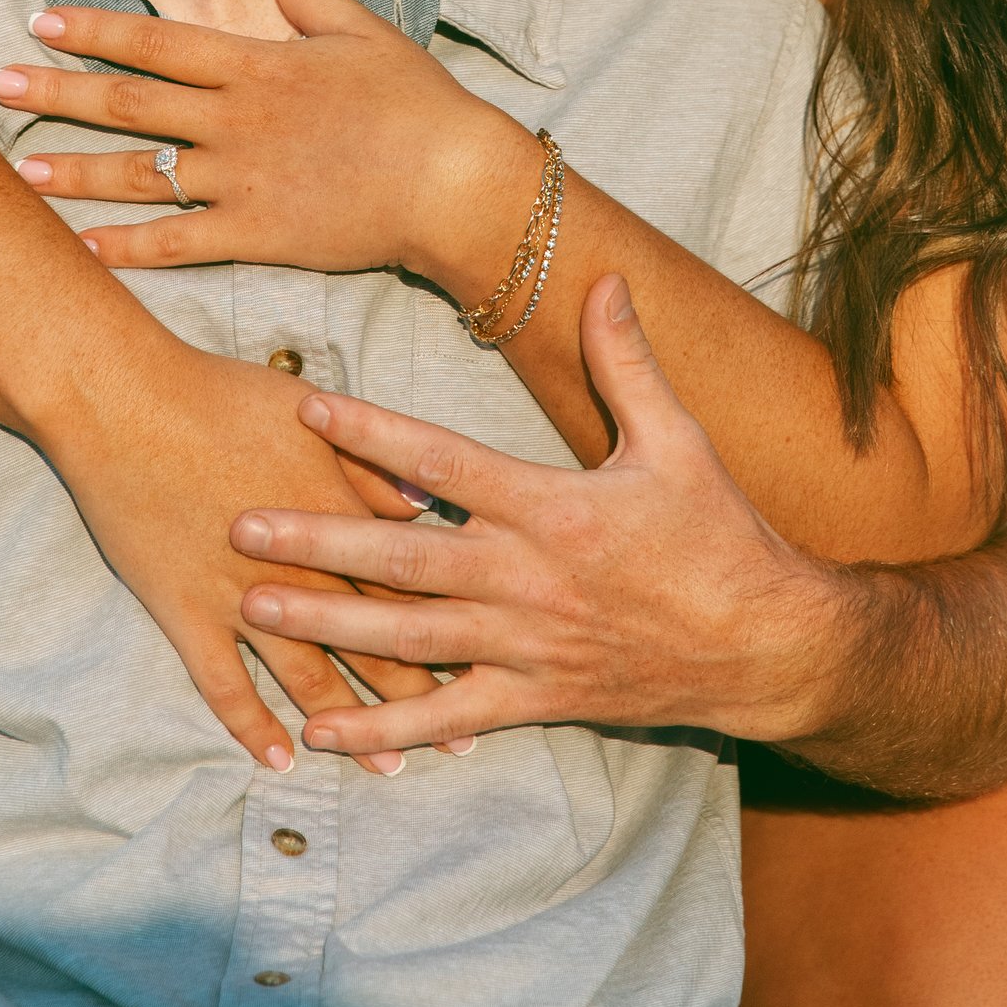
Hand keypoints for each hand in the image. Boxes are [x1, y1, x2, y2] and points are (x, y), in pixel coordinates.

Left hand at [0, 0, 533, 283]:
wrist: (453, 184)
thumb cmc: (418, 104)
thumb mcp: (367, 33)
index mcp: (256, 65)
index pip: (156, 42)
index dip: (94, 30)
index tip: (41, 20)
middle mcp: (234, 120)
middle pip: (128, 103)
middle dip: (57, 91)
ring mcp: (240, 180)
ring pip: (138, 175)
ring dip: (73, 170)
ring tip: (17, 166)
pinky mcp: (255, 236)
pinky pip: (176, 243)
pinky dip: (125, 246)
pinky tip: (81, 247)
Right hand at [44, 331, 458, 777]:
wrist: (125, 402)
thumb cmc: (221, 394)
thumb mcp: (312, 414)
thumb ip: (372, 463)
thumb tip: (427, 503)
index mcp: (338, 517)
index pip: (411, 586)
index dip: (453, 627)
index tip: (494, 664)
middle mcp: (301, 570)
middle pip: (375, 643)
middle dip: (422, 696)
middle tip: (462, 744)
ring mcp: (241, 598)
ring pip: (311, 677)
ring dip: (352, 724)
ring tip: (391, 771)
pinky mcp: (186, 612)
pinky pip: (225, 685)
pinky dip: (253, 725)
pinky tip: (280, 760)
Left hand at [227, 275, 854, 756]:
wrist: (767, 647)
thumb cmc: (722, 538)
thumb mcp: (679, 440)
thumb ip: (628, 362)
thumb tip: (605, 279)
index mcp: (553, 508)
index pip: (444, 462)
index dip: (373, 433)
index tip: (306, 405)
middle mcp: (527, 578)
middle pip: (403, 556)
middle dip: (317, 540)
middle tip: (239, 524)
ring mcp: (525, 645)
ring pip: (409, 636)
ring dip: (328, 624)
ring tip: (251, 610)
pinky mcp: (535, 699)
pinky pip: (447, 715)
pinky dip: (384, 726)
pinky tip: (322, 728)